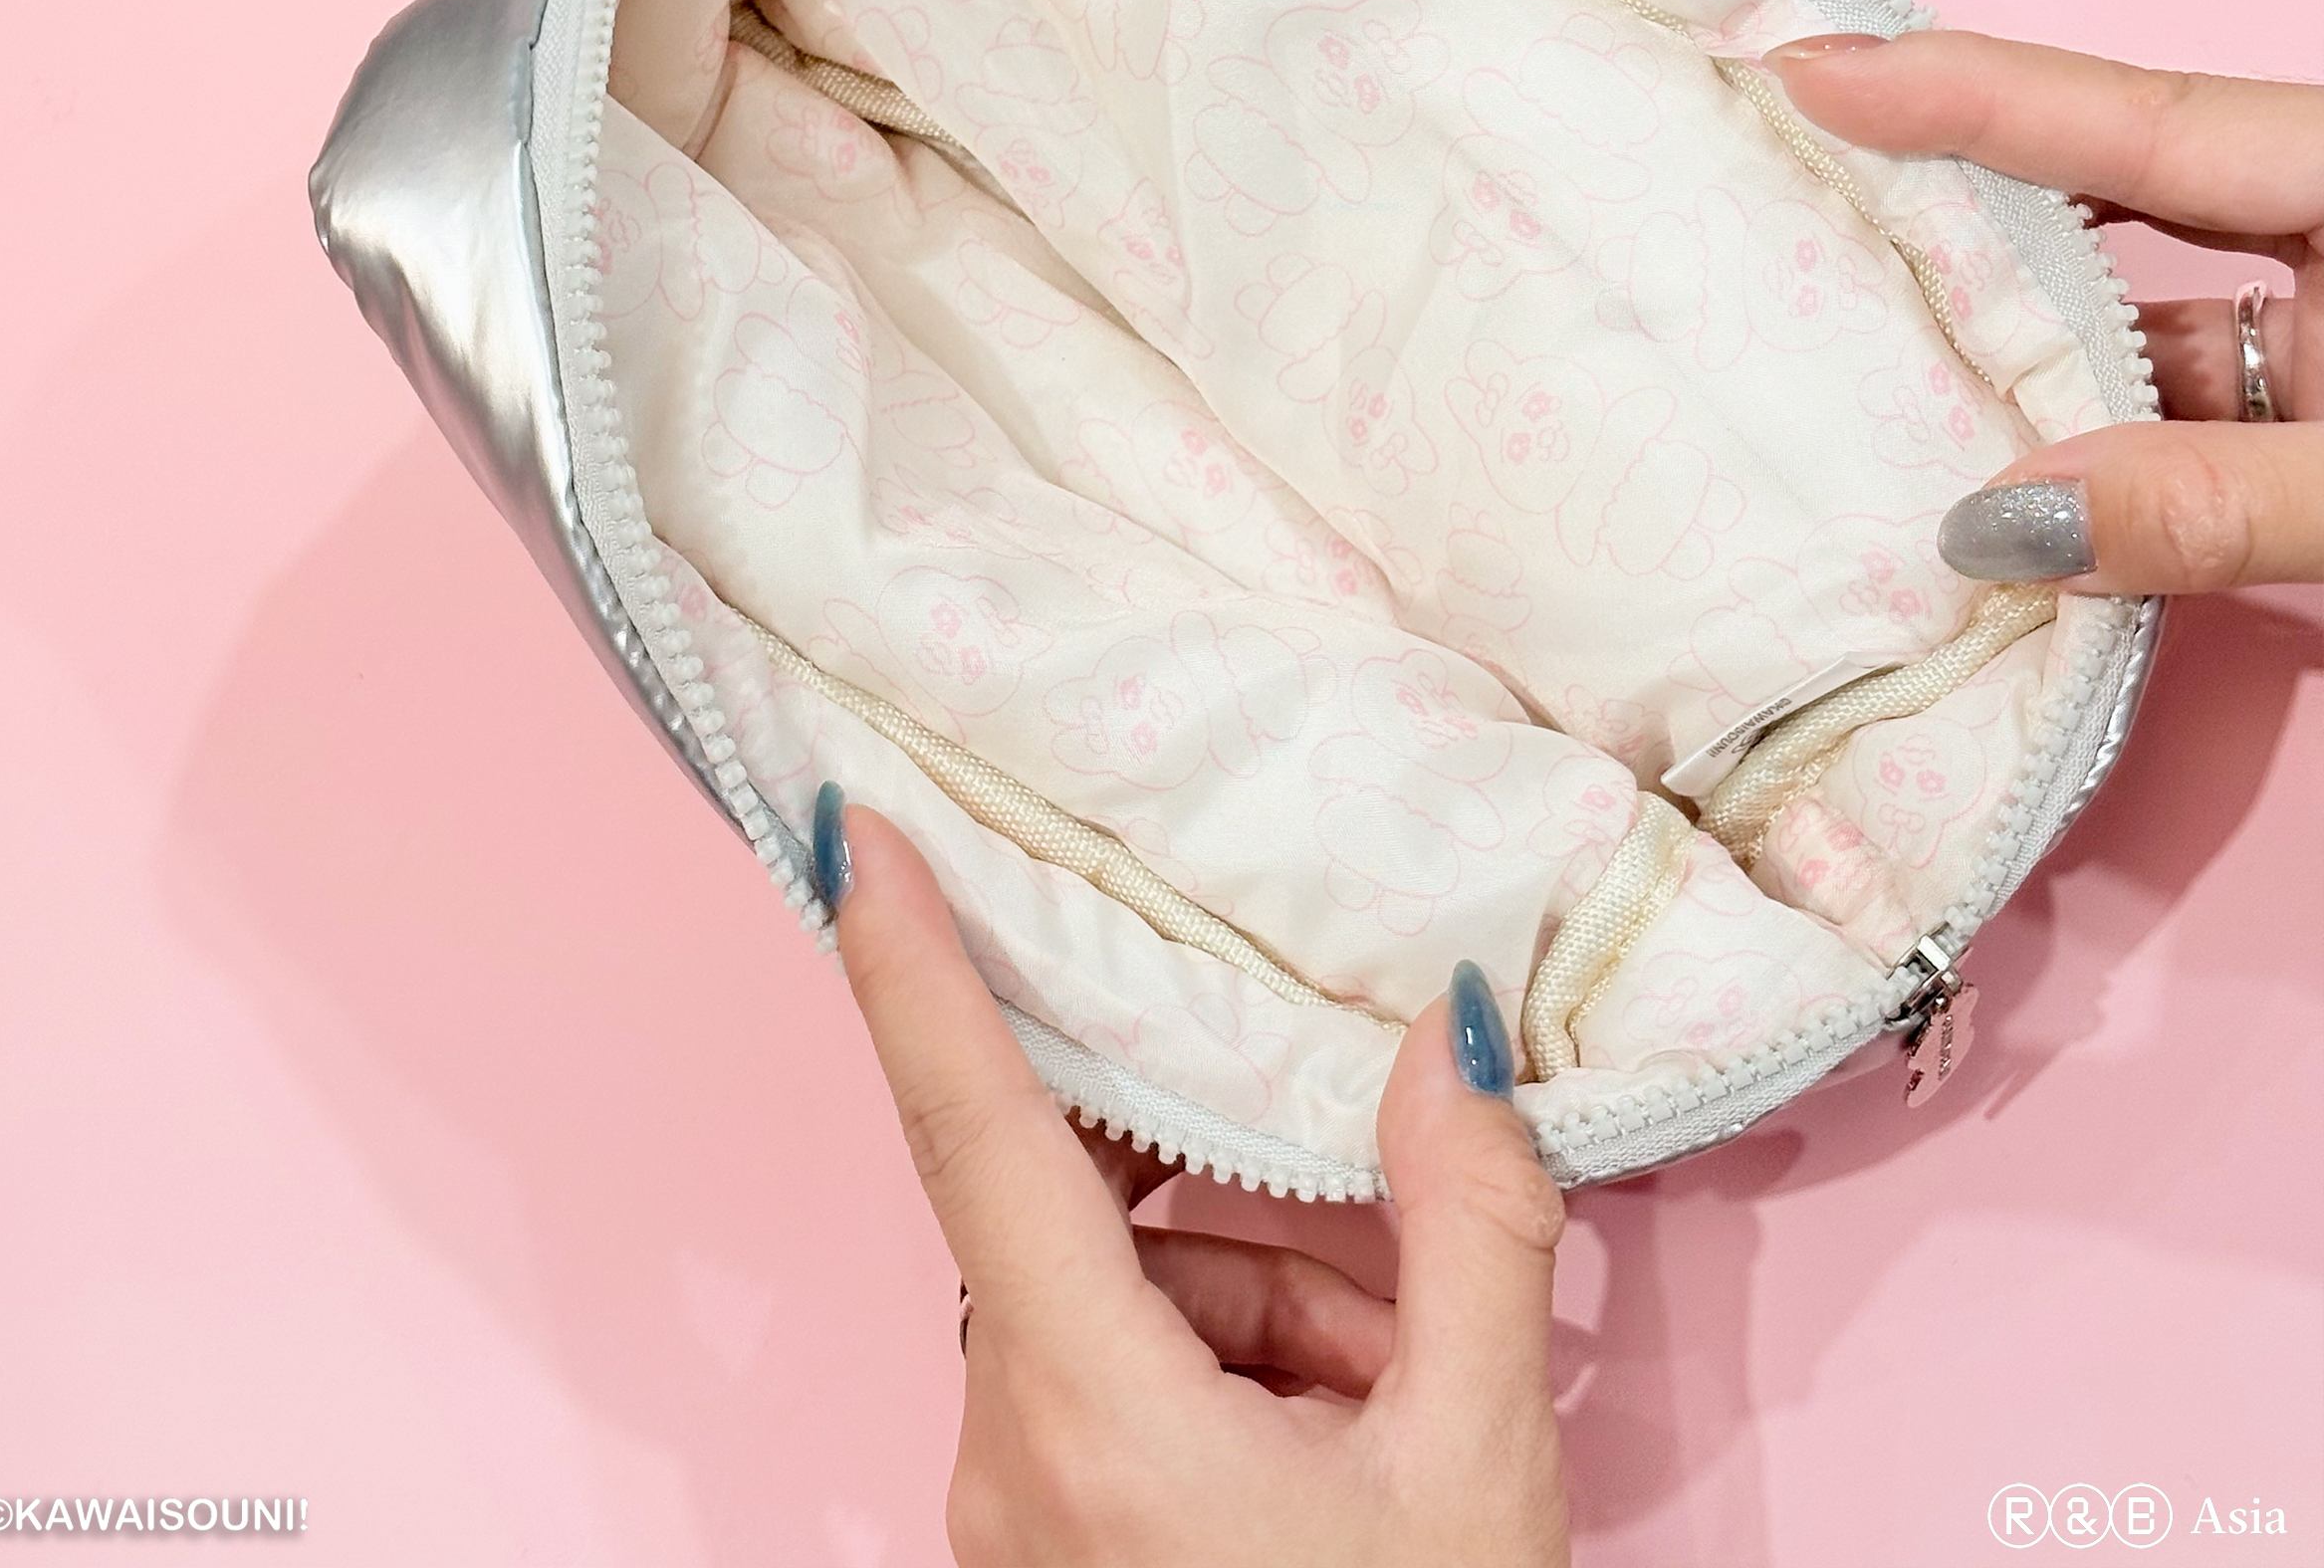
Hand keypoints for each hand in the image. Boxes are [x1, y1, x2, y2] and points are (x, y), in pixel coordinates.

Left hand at [819, 791, 1572, 1567]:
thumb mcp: (1479, 1474)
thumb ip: (1474, 1232)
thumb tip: (1447, 1039)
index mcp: (1086, 1417)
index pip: (972, 1137)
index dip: (907, 970)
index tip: (854, 833)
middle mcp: (1010, 1449)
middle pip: (1096, 1224)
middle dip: (1248, 1219)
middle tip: (1385, 1282)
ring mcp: (1014, 1500)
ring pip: (1122, 1299)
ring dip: (1265, 1305)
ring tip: (1395, 1408)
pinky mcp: (1043, 1530)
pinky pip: (1115, 1370)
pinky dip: (1229, 1362)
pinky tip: (1342, 1442)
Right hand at [1768, 30, 2321, 590]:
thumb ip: (2210, 500)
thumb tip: (1993, 531)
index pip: (2144, 121)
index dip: (1969, 94)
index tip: (1813, 73)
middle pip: (2115, 184)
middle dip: (1958, 188)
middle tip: (1794, 174)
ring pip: (2139, 316)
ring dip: (2015, 354)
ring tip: (1859, 361)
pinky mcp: (2319, 412)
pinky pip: (2178, 405)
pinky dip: (2087, 443)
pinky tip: (1989, 478)